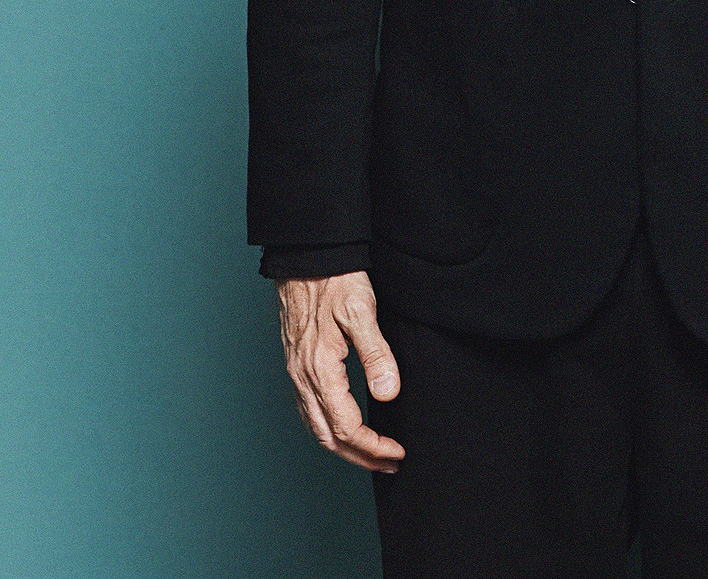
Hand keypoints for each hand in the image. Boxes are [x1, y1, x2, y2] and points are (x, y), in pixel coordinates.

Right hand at [275, 270, 405, 472]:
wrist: (307, 257)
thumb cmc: (335, 279)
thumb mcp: (362, 311)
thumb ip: (376, 354)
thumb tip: (388, 395)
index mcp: (319, 370)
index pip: (346, 427)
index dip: (373, 446)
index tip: (397, 452)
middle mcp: (302, 377)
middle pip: (328, 437)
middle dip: (359, 456)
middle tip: (390, 463)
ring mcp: (296, 372)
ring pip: (316, 427)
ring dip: (343, 447)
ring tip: (371, 452)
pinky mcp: (296, 364)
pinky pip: (309, 410)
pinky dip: (328, 428)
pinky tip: (343, 425)